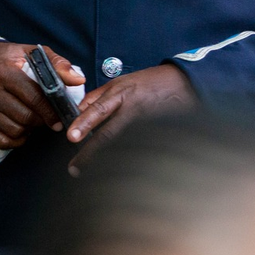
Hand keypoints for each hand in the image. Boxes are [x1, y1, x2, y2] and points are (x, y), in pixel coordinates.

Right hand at [0, 42, 83, 150]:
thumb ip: (57, 63)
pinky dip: (16, 139)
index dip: (50, 110)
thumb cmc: (7, 57)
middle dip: (41, 120)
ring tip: (32, 119)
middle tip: (47, 117)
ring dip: (29, 129)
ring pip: (15, 131)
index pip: (34, 97)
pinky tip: (20, 128)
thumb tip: (78, 80)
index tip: (60, 117)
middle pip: (25, 117)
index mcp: (4, 71)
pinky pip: (1, 141)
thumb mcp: (31, 52)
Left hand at [66, 63, 195, 171]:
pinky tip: (114, 169)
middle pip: (109, 133)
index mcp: (121, 93)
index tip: (71, 137)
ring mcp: (145, 124)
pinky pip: (136, 148)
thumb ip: (98, 97)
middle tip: (75, 168)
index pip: (99, 109)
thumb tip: (78, 111)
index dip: (84, 122)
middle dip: (90, 152)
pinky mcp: (155, 134)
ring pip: (122, 145)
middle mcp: (132, 109)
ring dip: (105, 160)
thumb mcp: (121, 82)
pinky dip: (123, 158)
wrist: (184, 84)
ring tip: (89, 173)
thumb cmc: (149, 83)